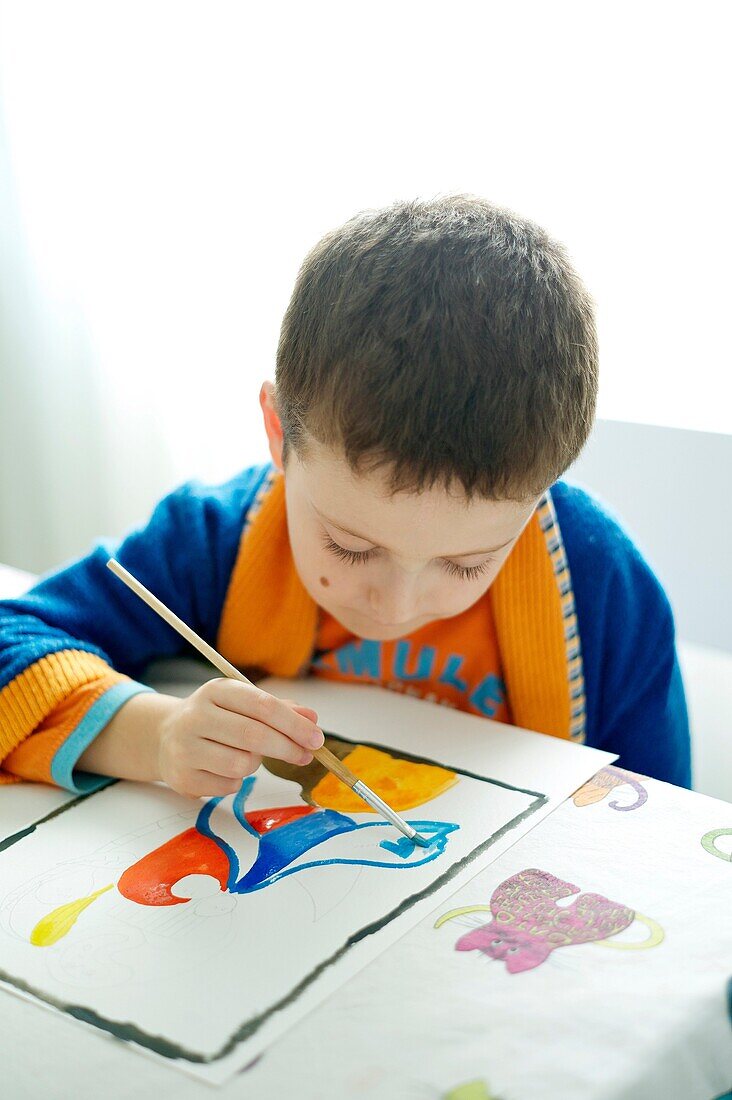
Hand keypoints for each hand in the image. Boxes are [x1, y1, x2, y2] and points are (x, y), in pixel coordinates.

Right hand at [157, 678, 323, 797]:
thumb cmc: (215, 719)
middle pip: (254, 735)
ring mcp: (185, 748)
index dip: (294, 724)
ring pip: (242, 764)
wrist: (163, 738)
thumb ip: (278, 709)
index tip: (316, 738)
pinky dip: (237, 780)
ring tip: (248, 756)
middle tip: (307, 755)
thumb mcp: (242, 704)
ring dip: (256, 764)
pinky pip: (229, 784)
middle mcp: (196, 716)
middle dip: (288, 747)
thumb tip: (312, 720)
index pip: (262, 705)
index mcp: (215, 691)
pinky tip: (225, 768)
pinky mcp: (183, 777)